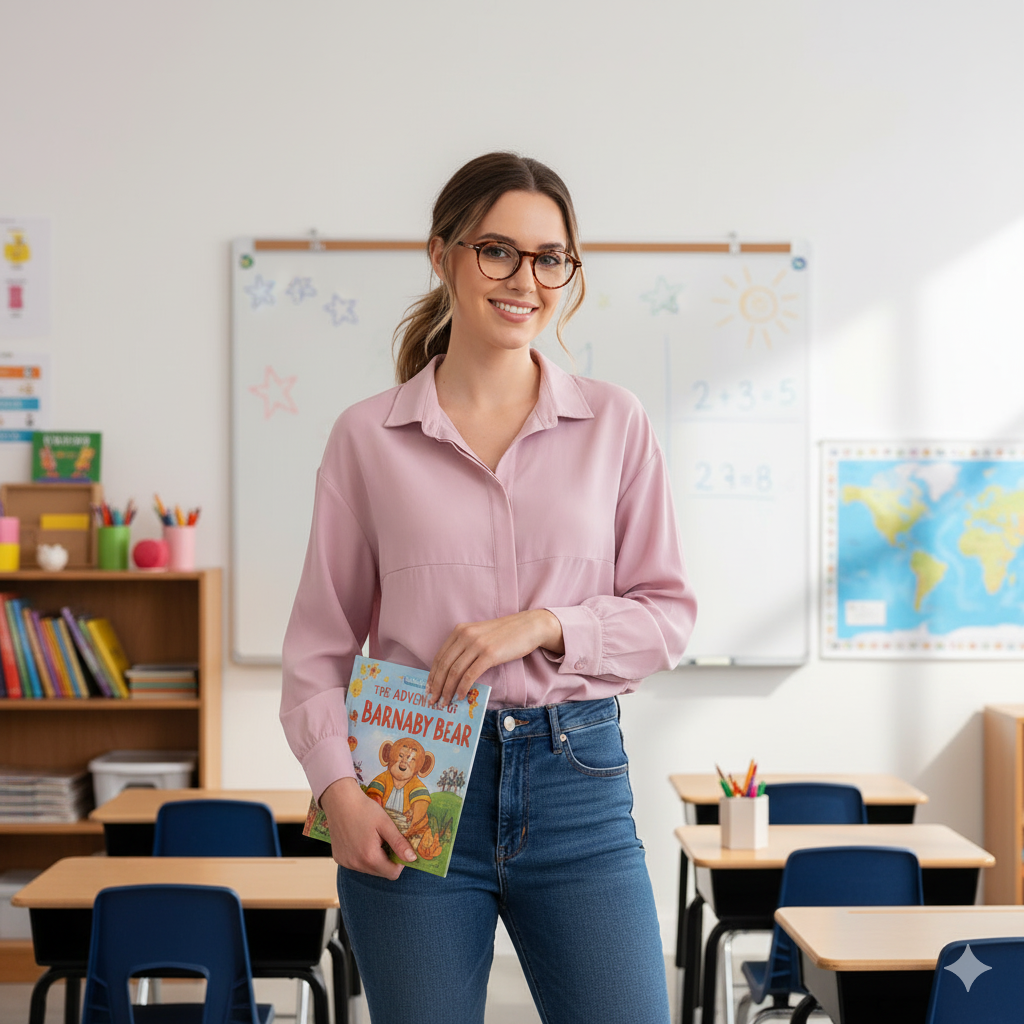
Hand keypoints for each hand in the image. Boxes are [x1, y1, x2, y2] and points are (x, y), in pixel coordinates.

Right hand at [319, 777, 416, 878]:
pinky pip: (357, 864)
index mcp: (369, 857)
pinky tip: (360, 840)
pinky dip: (362, 857)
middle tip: (385, 840)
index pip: (392, 874)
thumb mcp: (385, 824)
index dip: (400, 862)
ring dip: (375, 859)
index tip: (398, 846)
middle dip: (387, 860)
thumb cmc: (364, 809)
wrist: (339, 800)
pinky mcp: (339, 859)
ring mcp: (346, 863)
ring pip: (369, 869)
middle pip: (380, 872)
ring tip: (372, 839)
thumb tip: (412, 859)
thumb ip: (399, 843)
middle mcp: (356, 864)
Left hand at [427, 609, 563, 707]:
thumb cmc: (505, 634)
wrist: (528, 626)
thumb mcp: (480, 635)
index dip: (432, 675)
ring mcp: (477, 644)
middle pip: (444, 665)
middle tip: (433, 700)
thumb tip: (453, 672)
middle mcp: (465, 635)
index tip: (429, 689)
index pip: (440, 656)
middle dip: (437, 685)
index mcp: (460, 630)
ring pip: (455, 671)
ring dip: (447, 690)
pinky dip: (463, 688)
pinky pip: (470, 675)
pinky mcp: (489, 654)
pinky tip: (460, 696)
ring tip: (445, 702)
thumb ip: (466, 647)